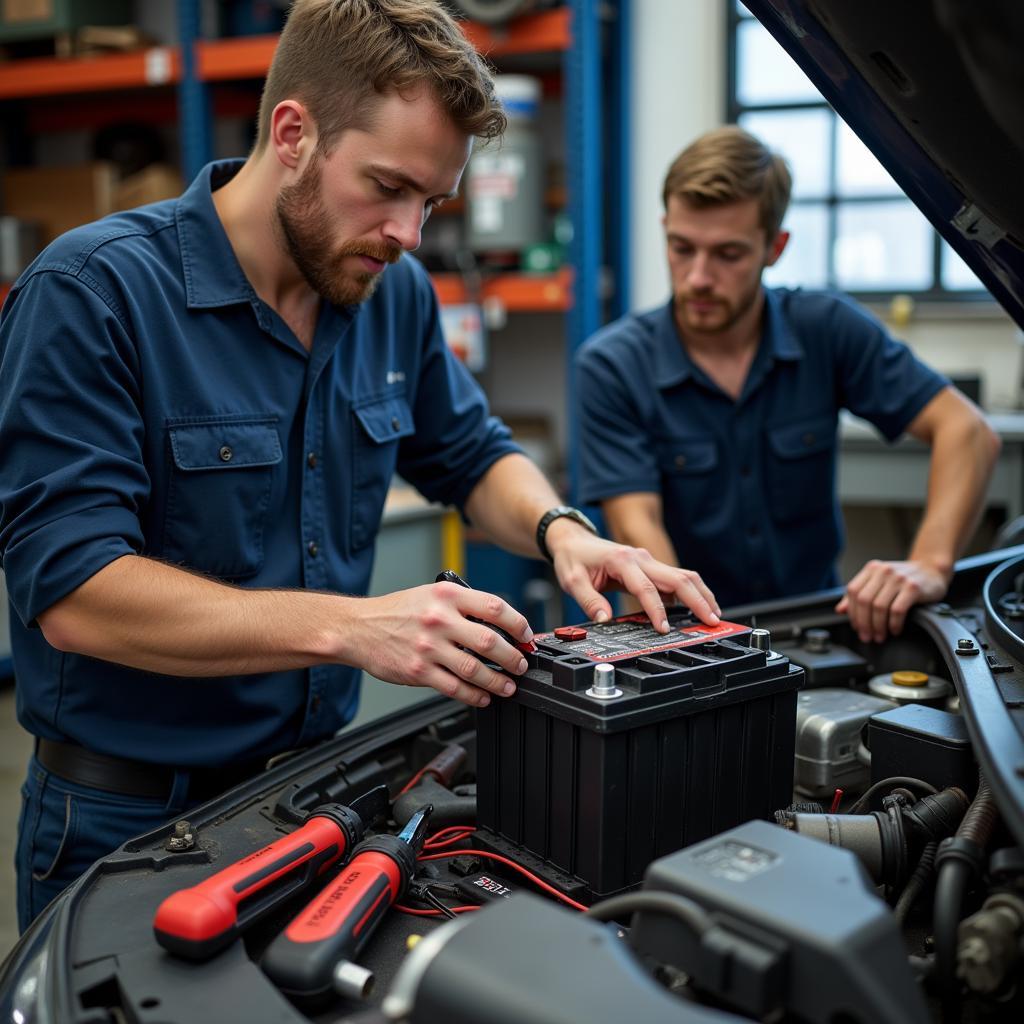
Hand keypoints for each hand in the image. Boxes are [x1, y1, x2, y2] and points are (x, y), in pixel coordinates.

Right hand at [355, 582, 533, 707]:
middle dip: (513, 657)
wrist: (359, 628)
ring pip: (474, 669)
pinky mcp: (418, 671)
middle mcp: (439, 620)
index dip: (517, 623)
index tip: (525, 635)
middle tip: (521, 665)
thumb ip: (463, 606)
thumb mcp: (432, 595)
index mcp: (447, 596)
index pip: (494, 607)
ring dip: (498, 681)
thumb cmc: (397, 611)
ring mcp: (428, 647)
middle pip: (490, 641)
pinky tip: (483, 697)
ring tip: (509, 685)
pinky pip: (454, 688)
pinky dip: (474, 695)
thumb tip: (498, 625)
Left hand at [544, 519, 720, 632]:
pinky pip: (676, 578)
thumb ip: (589, 600)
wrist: (573, 540)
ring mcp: (649, 561)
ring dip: (701, 594)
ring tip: (714, 615)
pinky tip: (699, 607)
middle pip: (679, 578)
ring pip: (683, 575)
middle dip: (698, 600)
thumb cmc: (573, 559)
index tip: (664, 629)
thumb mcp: (572, 580)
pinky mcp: (651, 566)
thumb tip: (605, 620)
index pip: (646, 588)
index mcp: (622, 561)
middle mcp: (641, 558)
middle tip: (712, 621)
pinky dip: (691, 592)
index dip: (657, 610)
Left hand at [836, 559, 950, 642]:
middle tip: (867, 637)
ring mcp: (898, 578)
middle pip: (864, 600)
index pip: (853, 591)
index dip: (852, 612)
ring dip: (878, 626)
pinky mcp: (913, 587)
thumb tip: (840, 610)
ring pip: (879, 607)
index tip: (856, 627)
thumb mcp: (879, 581)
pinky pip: (897, 610)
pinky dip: (893, 624)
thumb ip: (860, 593)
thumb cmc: (904, 579)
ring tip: (880, 636)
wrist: (932, 570)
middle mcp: (883, 571)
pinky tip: (895, 630)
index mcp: (871, 569)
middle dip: (863, 623)